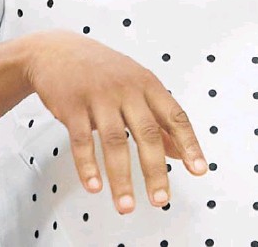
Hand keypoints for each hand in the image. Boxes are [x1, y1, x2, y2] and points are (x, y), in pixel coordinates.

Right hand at [24, 30, 206, 213]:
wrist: (58, 51)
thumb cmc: (102, 71)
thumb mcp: (135, 85)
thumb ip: (157, 117)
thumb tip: (180, 151)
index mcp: (146, 84)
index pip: (175, 115)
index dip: (189, 143)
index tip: (199, 169)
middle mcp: (126, 88)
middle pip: (146, 132)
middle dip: (155, 170)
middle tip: (160, 199)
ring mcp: (99, 96)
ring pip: (115, 141)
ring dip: (121, 178)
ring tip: (126, 205)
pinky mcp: (72, 105)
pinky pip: (82, 140)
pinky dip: (88, 166)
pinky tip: (95, 186)